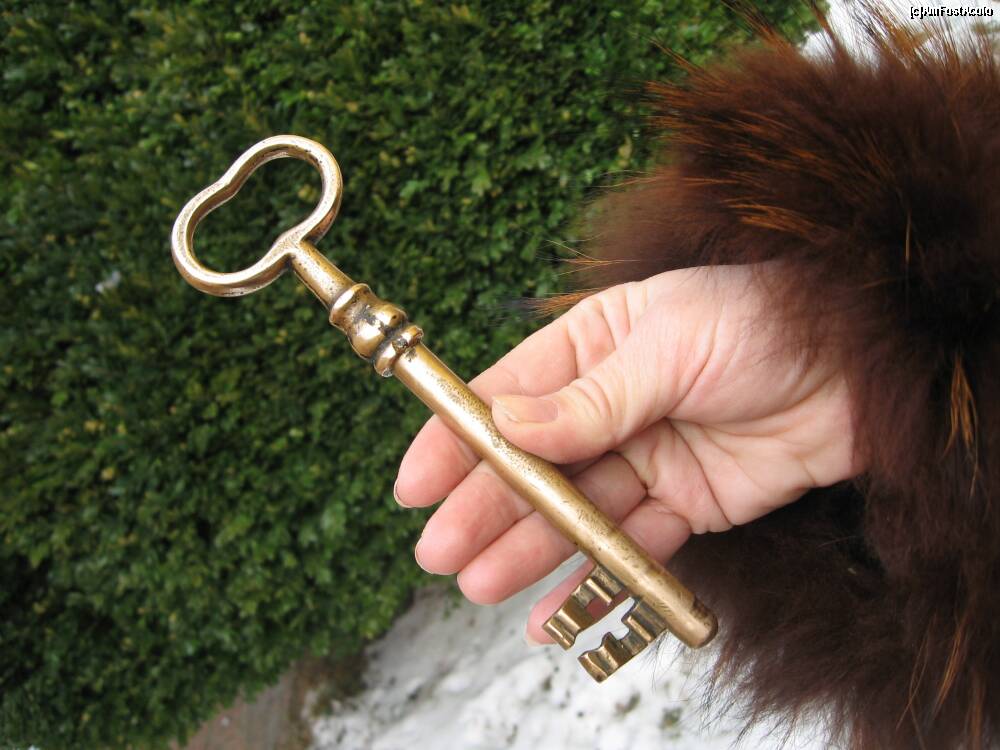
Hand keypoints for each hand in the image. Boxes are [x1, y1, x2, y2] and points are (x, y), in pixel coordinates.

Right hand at [394, 264, 861, 643]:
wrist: (862, 371)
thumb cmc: (765, 324)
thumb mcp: (669, 345)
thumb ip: (590, 397)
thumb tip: (507, 424)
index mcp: (592, 344)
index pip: (507, 395)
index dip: (457, 438)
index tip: (415, 482)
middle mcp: (608, 403)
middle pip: (532, 463)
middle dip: (484, 507)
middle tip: (440, 551)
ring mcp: (644, 457)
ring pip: (572, 511)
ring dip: (526, 548)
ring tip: (479, 583)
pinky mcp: (684, 504)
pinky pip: (629, 546)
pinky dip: (592, 579)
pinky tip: (549, 610)